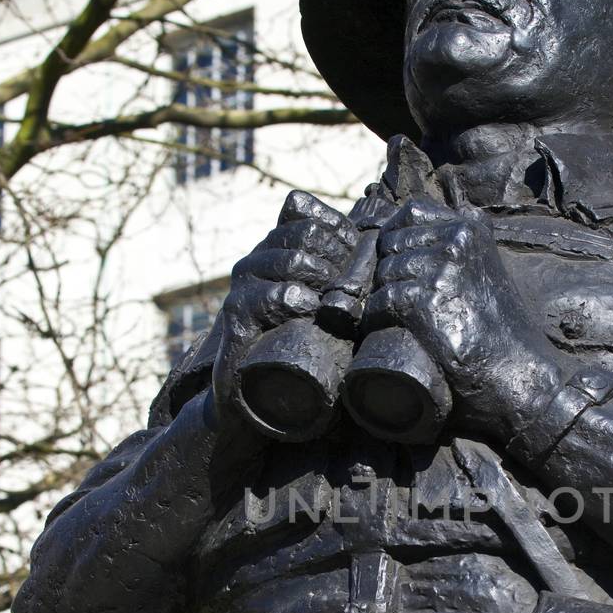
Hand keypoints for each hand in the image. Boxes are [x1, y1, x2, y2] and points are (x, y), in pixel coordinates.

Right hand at [213, 191, 356, 423]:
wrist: (253, 395)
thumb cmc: (297, 348)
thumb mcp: (322, 309)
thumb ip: (340, 280)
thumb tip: (377, 249)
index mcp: (277, 251)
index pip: (308, 217)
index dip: (341, 233)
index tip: (360, 256)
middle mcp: (256, 262)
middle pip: (304, 235)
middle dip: (338, 258)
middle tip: (351, 288)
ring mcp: (243, 288)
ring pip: (289, 260)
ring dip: (322, 278)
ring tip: (335, 303)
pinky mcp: (235, 318)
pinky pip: (266, 297)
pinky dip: (294, 300)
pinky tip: (310, 312)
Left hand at [365, 198, 563, 431]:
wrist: (515, 373)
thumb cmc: (503, 330)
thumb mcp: (492, 270)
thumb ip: (471, 245)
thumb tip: (449, 225)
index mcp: (471, 229)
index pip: (411, 212)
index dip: (395, 234)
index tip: (392, 257)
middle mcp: (455, 242)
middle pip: (392, 243)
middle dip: (386, 270)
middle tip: (392, 297)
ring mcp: (439, 270)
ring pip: (384, 274)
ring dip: (380, 297)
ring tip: (390, 317)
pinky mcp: (423, 302)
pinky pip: (381, 302)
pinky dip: (376, 318)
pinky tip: (382, 329)